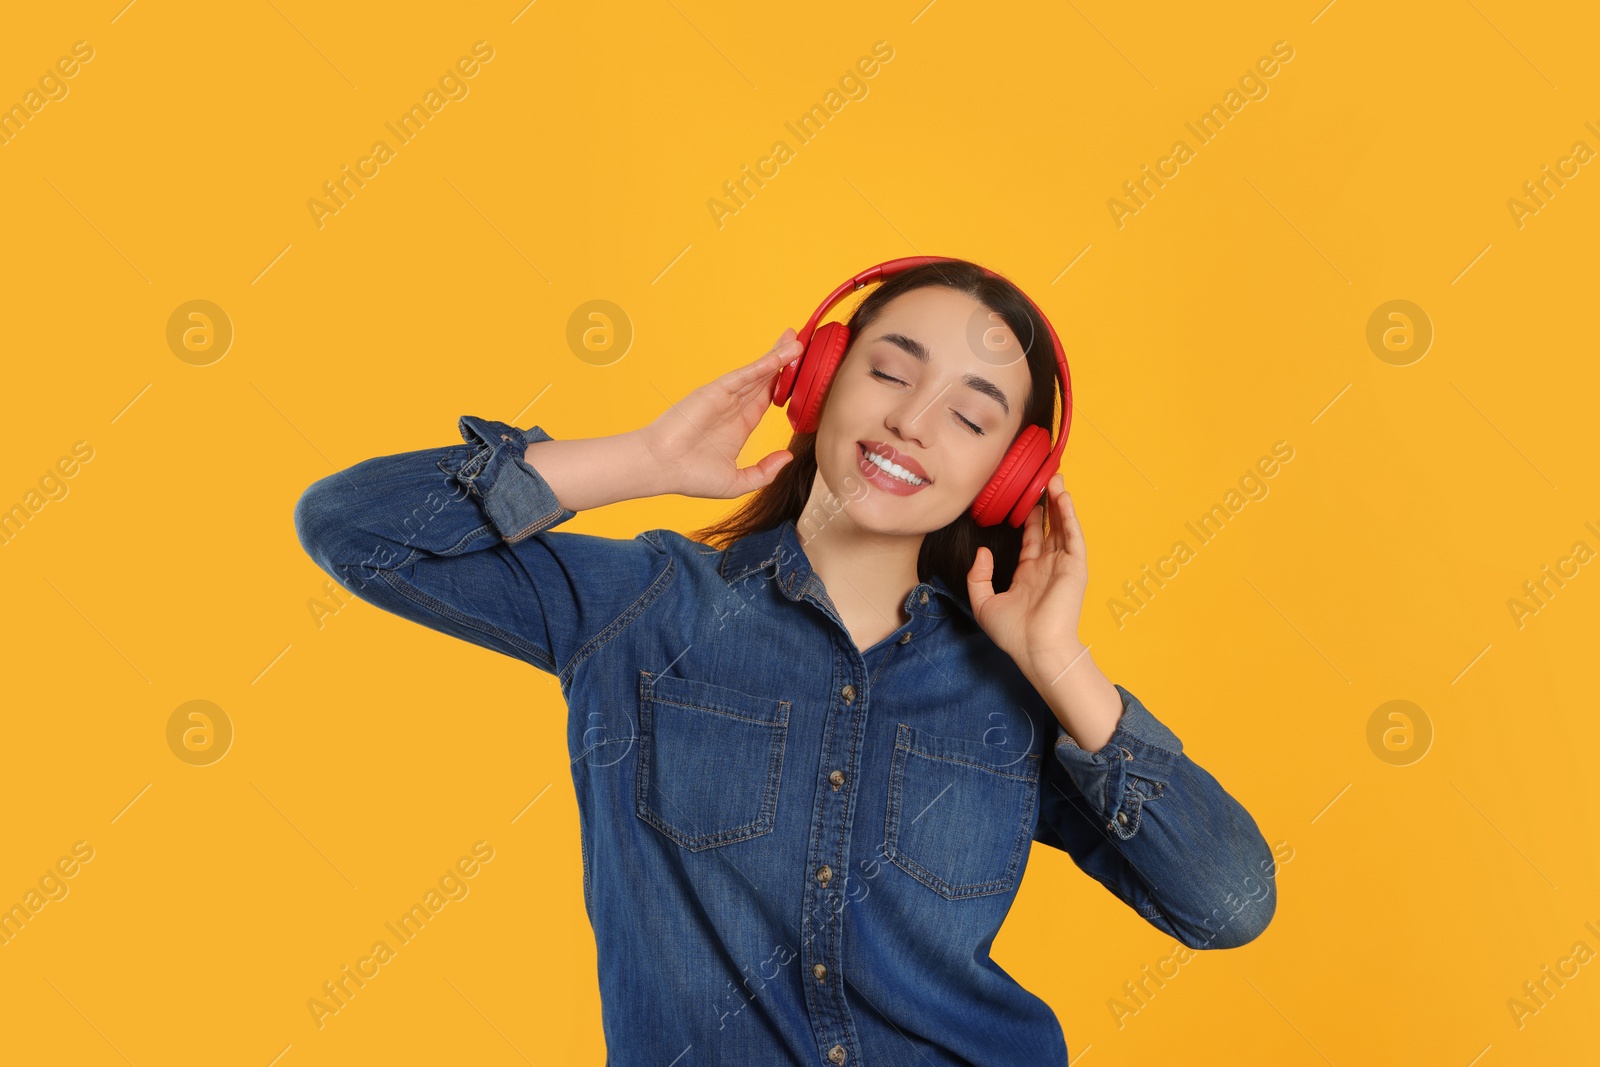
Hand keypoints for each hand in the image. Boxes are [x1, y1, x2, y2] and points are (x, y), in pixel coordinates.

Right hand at [642, 328, 800, 499]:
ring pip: (757, 373)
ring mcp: (724, 397)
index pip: (765, 400)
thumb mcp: (737, 482)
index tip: (798, 374)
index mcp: (737, 427)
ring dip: (778, 356)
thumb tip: (786, 458)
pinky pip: (745, 375)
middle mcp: (732, 408)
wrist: (661, 467)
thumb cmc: (690, 476)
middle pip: (764, 380)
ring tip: (797, 340)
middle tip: (800, 343)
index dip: (783, 386)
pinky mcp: (716, 391)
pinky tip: (781, 354)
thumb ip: (764, 472)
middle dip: (782, 361)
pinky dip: (764, 364)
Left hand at [966, 473, 1088, 672]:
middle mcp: (1048, 567)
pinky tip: (1063, 496)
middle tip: (1044, 479)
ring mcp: (1063, 565)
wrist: (1036, 649)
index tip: (1026, 498)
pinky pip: (1073, 535)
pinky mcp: (1075, 566)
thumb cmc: (1013, 633)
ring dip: (1060, 502)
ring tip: (1054, 478)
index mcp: (1030, 575)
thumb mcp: (984, 603)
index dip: (1030, 518)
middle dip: (1048, 504)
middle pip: (1051, 528)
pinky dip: (1069, 515)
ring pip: (1063, 527)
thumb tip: (982, 552)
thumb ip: (978, 576)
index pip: (1032, 539)